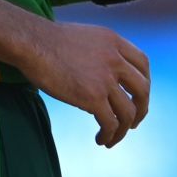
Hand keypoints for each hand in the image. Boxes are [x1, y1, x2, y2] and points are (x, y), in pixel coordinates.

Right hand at [19, 19, 150, 146]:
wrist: (32, 43)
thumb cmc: (48, 41)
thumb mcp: (85, 37)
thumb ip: (100, 52)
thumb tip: (101, 72)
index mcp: (114, 42)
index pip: (142, 64)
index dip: (144, 82)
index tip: (137, 95)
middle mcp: (115, 59)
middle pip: (143, 89)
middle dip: (141, 109)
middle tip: (133, 122)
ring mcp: (106, 79)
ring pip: (128, 111)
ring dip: (124, 129)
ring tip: (112, 137)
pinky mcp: (93, 97)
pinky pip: (111, 123)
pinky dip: (110, 135)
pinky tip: (101, 139)